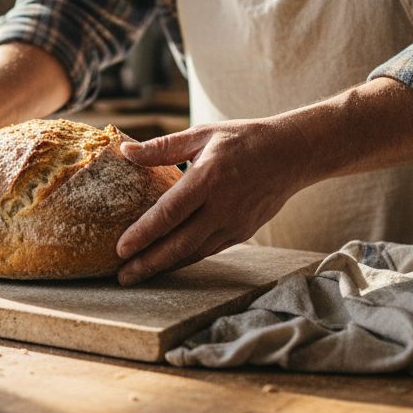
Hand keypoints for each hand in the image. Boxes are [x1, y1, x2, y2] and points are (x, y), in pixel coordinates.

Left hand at [115, 120, 312, 285]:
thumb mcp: (202, 134)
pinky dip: (185, 259)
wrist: (292, 154)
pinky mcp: (242, 233)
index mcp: (208, 179)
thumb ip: (162, 147)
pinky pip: (208, 251)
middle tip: (122, 278)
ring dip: (165, 266)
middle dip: (148, 264)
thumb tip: (125, 152)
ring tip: (138, 275)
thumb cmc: (243, 139)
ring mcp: (234, 224)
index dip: (143, 234)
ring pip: (193, 253)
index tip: (120, 250)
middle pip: (179, 244)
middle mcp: (221, 207)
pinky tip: (167, 264)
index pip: (168, 213)